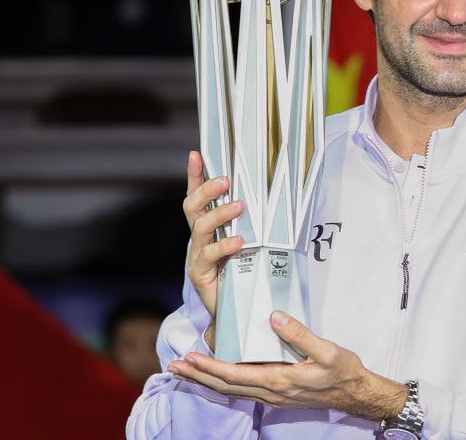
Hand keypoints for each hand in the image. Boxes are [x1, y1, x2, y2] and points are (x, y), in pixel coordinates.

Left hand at [167, 310, 407, 420]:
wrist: (357, 394)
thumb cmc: (344, 372)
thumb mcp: (327, 350)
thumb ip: (299, 333)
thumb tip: (273, 316)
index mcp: (279, 380)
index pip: (235, 374)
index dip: (210, 367)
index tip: (190, 357)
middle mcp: (270, 392)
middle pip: (225, 386)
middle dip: (198, 376)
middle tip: (174, 366)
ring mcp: (272, 396)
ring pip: (231, 390)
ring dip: (207, 380)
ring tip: (186, 371)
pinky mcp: (277, 393)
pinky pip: (243, 390)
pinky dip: (224, 382)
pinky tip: (217, 375)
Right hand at [182, 151, 246, 318]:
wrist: (234, 310)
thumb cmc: (243, 272)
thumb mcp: (248, 243)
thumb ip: (252, 225)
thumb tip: (272, 199)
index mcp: (207, 228)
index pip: (197, 197)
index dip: (195, 176)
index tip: (196, 154)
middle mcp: (198, 239)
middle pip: (192, 207)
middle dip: (207, 190)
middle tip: (225, 180)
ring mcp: (197, 256)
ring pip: (200, 228)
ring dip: (220, 214)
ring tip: (239, 206)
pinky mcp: (201, 274)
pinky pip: (209, 256)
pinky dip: (224, 246)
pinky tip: (239, 241)